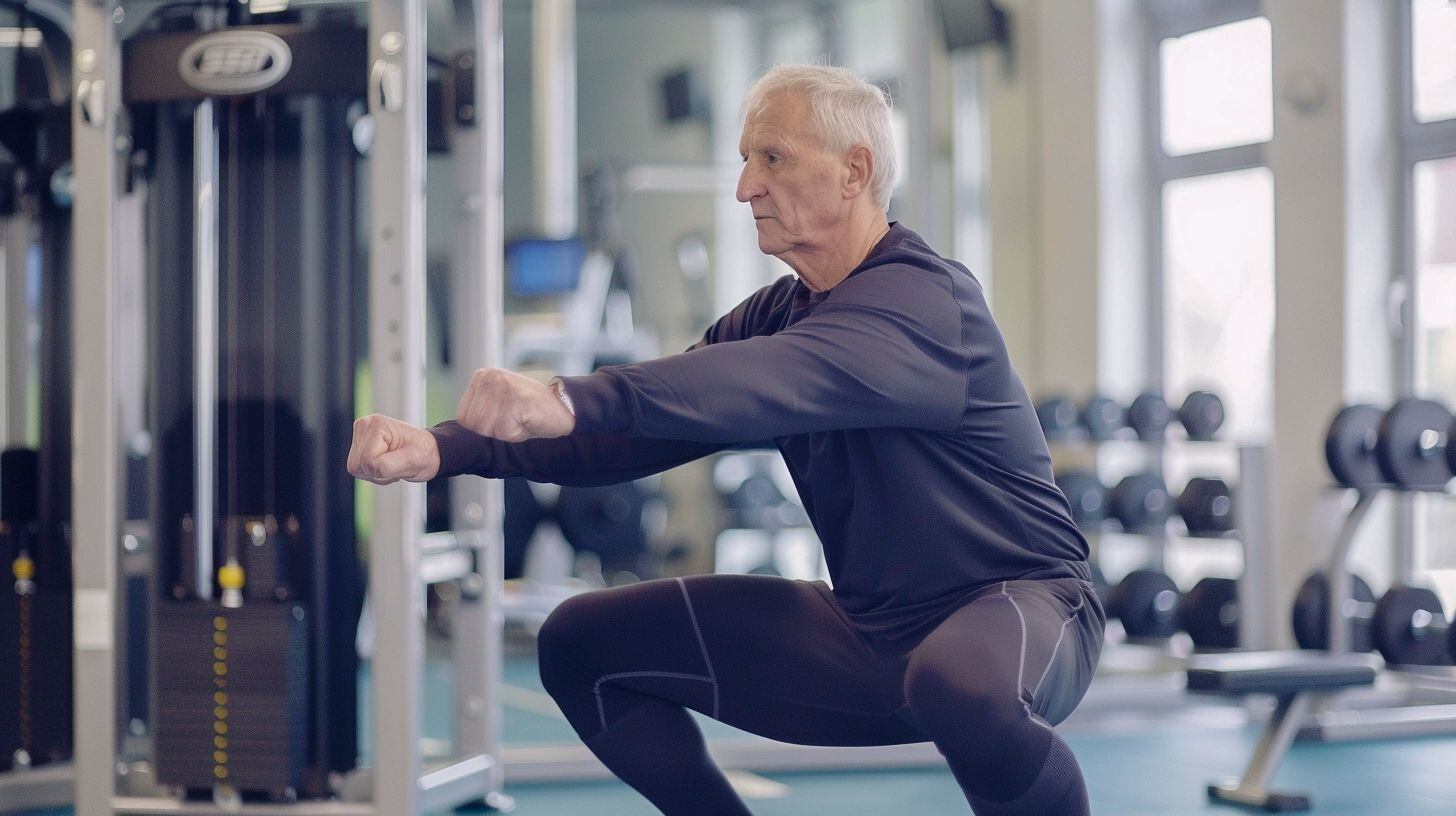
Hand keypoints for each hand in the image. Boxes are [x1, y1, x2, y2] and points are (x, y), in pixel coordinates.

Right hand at [347, 414, 440, 483]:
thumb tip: (366, 466)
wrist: (428, 451)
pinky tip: (386, 464)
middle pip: (357, 465)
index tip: (400, 461)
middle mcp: (364, 426)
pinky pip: (358, 469)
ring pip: (356, 468)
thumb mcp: (411, 461)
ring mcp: (360, 435)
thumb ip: (386, 465)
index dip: (382, 468)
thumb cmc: (424, 454)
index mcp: (376, 424)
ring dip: (376, 473)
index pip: (366, 460)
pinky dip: (373, 473)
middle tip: (397, 464)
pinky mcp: (359, 445)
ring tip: (393, 463)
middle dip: (378, 472)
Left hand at [457, 368, 574, 441]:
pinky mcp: (516, 399)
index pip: (464, 418)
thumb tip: (458, 435)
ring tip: (522, 420)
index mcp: (481, 377)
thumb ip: (478, 412)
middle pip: (475, 425)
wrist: (564, 408)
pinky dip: (518, 434)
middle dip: (495, 432)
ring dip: (507, 433)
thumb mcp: (498, 406)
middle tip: (516, 420)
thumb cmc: (530, 413)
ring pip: (488, 430)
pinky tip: (529, 421)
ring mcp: (502, 386)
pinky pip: (504, 432)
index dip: (484, 429)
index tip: (506, 419)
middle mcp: (489, 377)